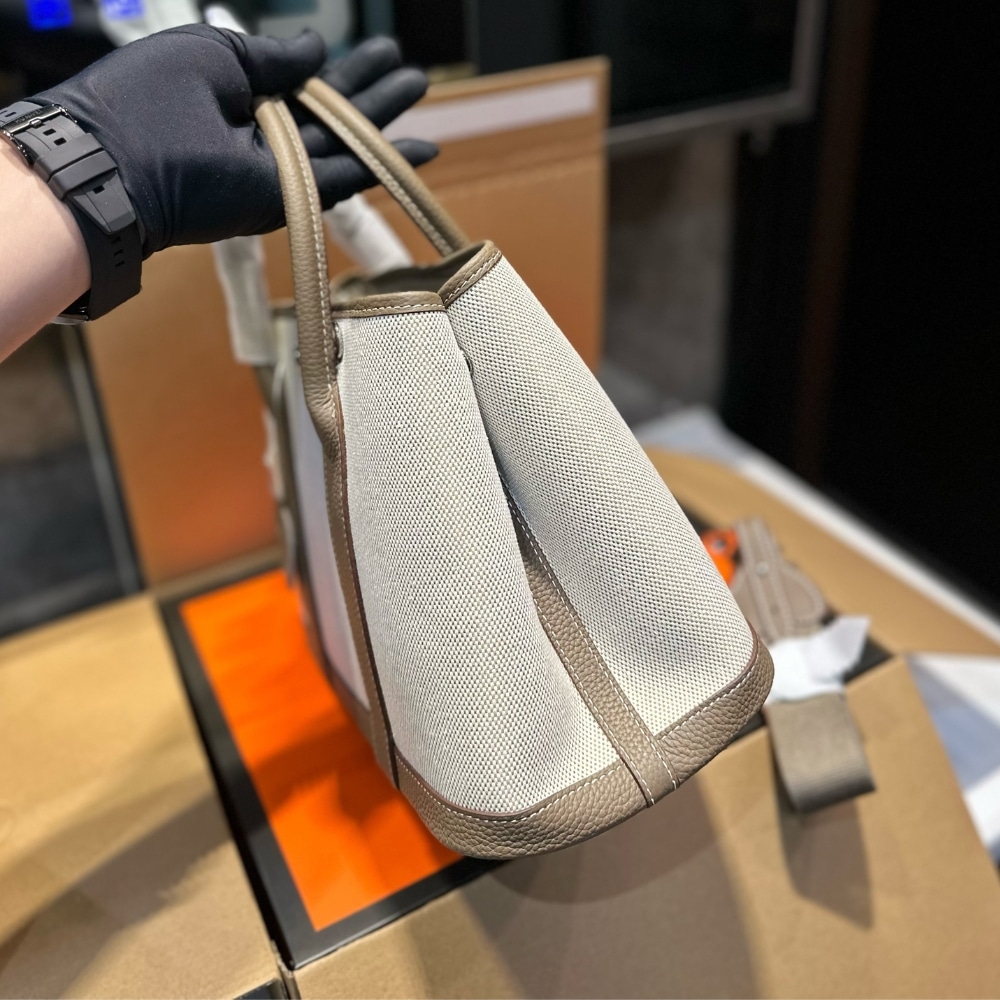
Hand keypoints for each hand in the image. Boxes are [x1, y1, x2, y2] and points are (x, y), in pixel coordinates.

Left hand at [35, 28, 435, 256]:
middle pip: (330, 114)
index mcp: (240, 97)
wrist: (115, 163)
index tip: (379, 51)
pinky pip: (345, 178)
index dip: (342, 69)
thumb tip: (317, 49)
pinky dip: (383, 163)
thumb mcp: (214, 53)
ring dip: (384, 118)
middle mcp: (262, 137)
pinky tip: (418, 148)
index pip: (303, 84)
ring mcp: (277, 171)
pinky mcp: (288, 198)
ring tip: (418, 90)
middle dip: (371, 92)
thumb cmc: (146, 99)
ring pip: (345, 143)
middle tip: (411, 73)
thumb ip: (272, 57)